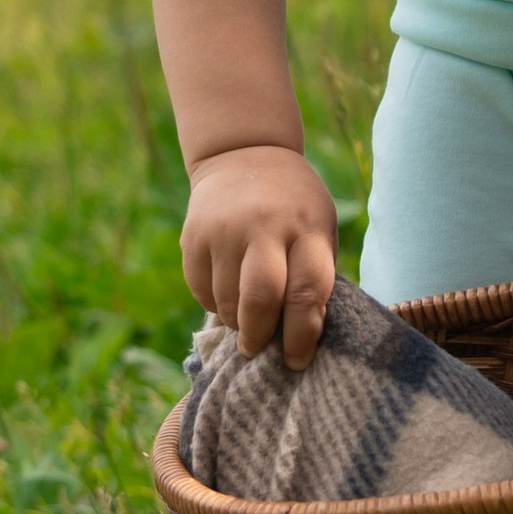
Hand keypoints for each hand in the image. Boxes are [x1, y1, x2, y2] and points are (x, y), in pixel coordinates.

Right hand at [182, 146, 337, 366]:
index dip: (303, 335)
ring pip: (227, 301)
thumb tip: (302, 341)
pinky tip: (226, 294)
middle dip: (260, 336)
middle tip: (259, 350)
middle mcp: (264, 226)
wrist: (244, 153)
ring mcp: (224, 229)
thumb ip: (313, 276)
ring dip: (236, 323)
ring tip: (246, 321)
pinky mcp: (193, 235)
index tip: (298, 361)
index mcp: (306, 227)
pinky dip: (214, 304)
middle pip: (261, 299)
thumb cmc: (294, 206)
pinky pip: (200, 290)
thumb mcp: (319, 227)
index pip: (306, 292)